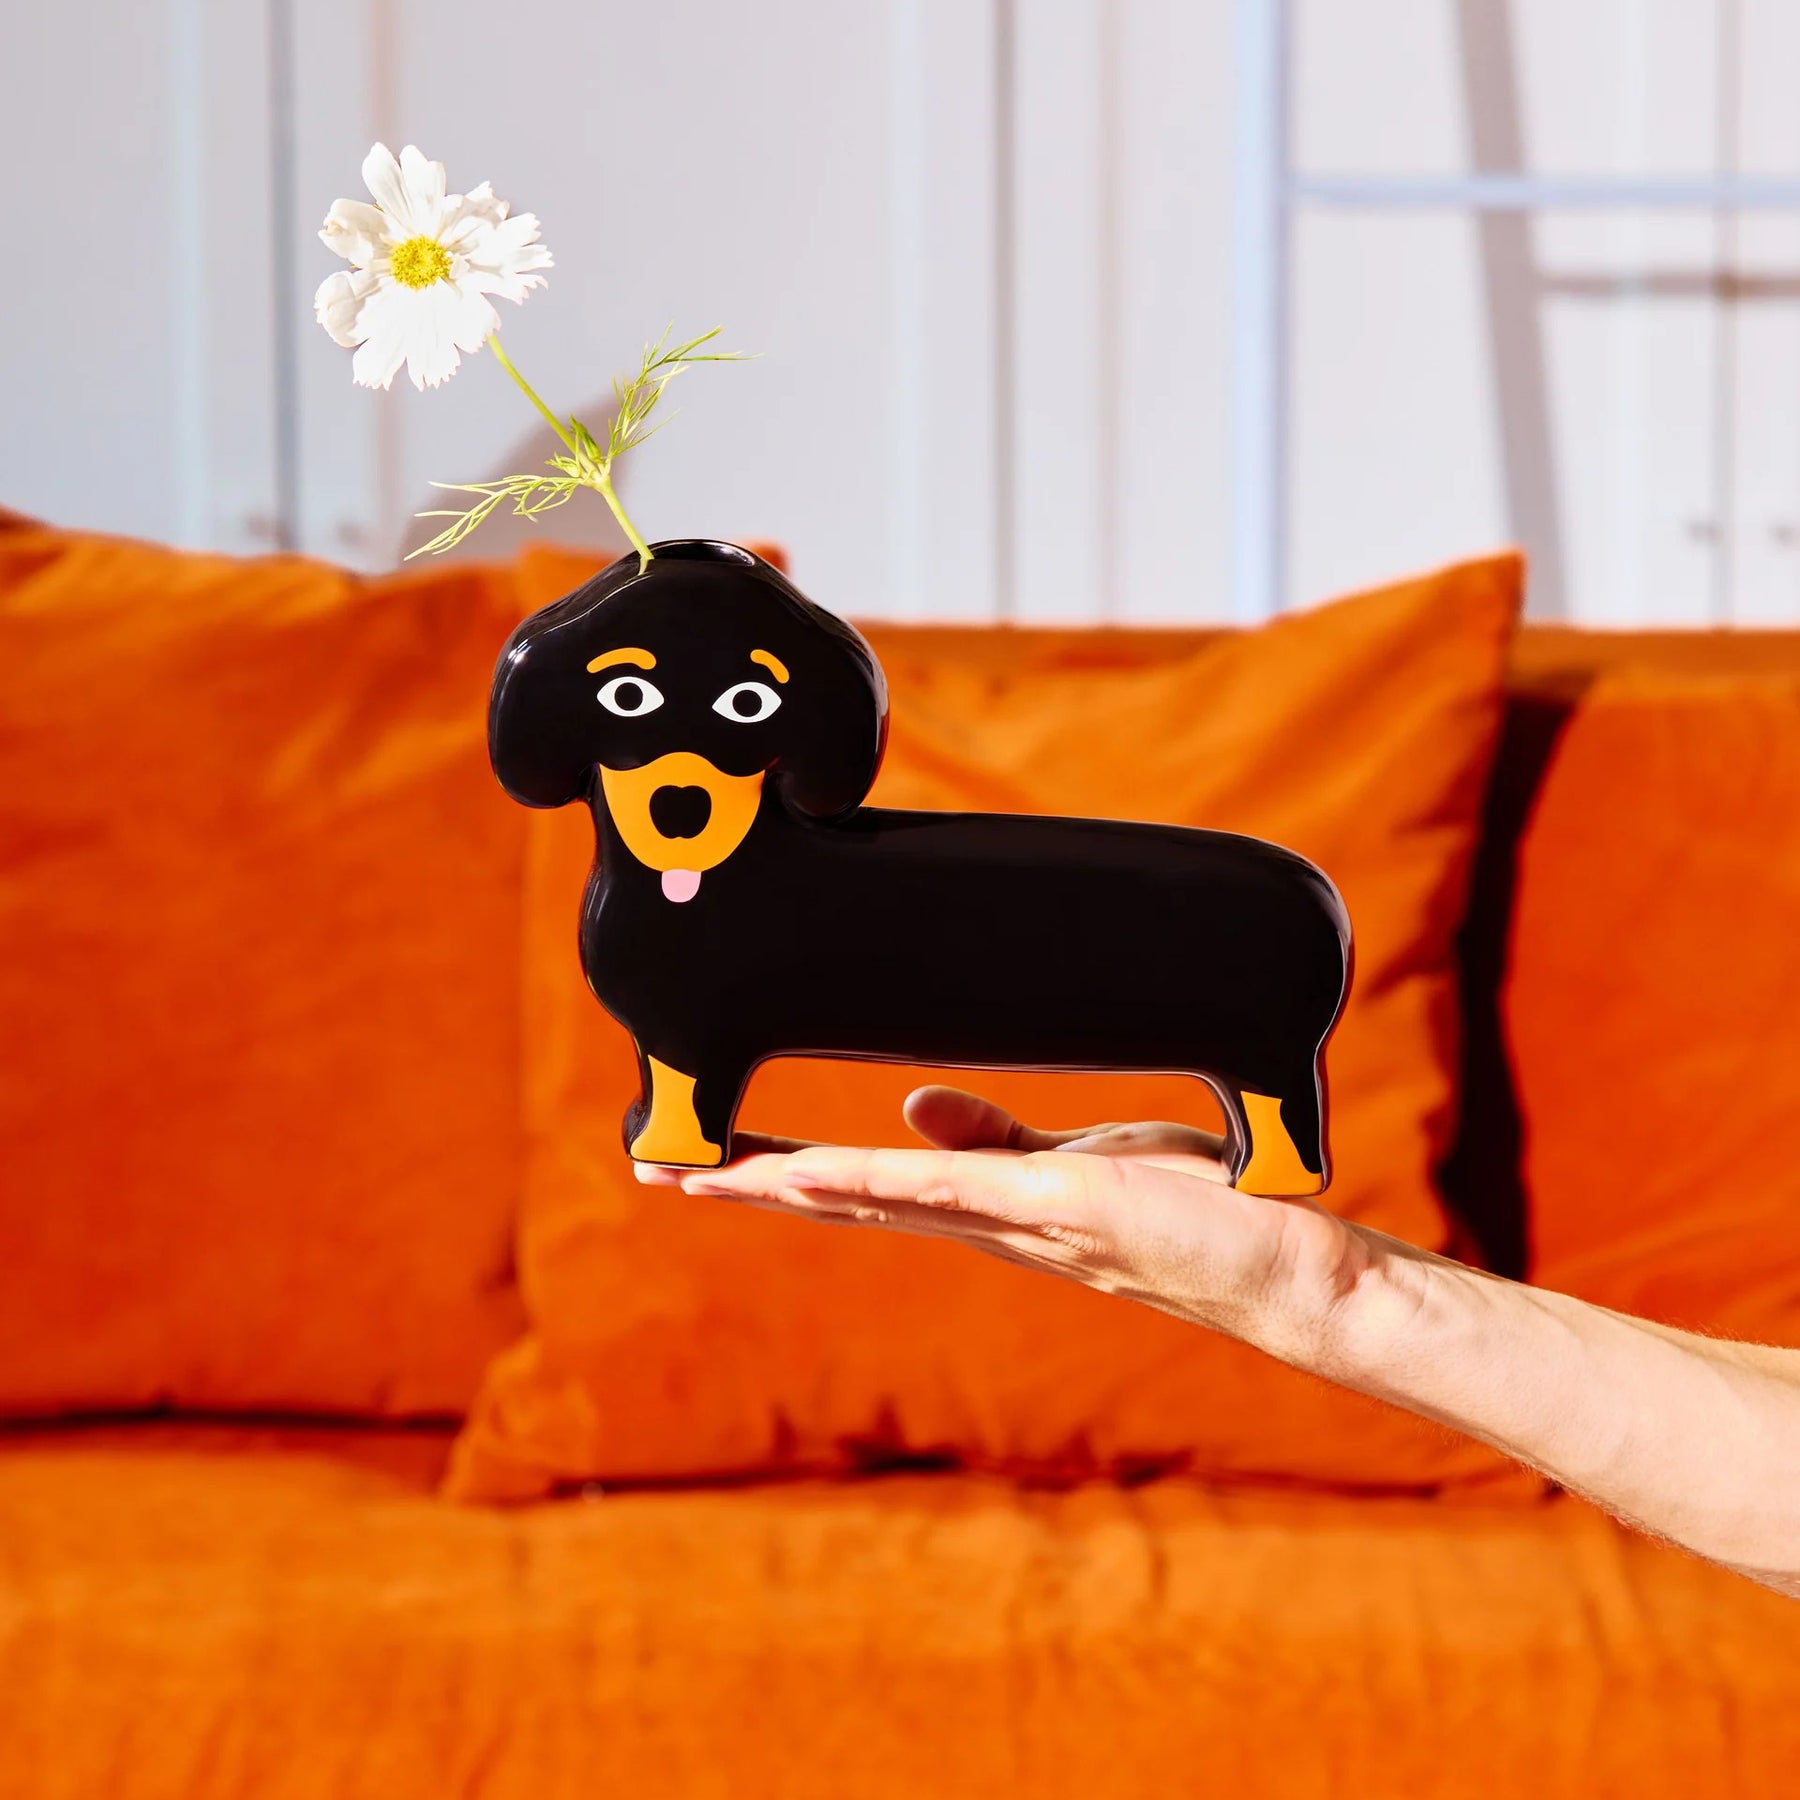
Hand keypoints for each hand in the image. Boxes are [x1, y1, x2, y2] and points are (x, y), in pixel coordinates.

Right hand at [636, 1087, 1374, 1364]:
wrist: (1284, 1264)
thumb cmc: (1189, 1214)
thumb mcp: (1073, 1163)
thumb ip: (989, 1138)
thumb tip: (909, 1106)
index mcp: (982, 1210)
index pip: (860, 1192)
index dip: (777, 1176)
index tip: (705, 1158)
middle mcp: (982, 1227)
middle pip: (843, 1204)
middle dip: (749, 1187)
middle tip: (659, 1167)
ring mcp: (1014, 1220)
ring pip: (874, 1201)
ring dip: (781, 1187)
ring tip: (698, 1171)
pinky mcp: (1059, 1201)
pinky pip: (948, 1187)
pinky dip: (869, 1177)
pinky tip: (807, 1167)